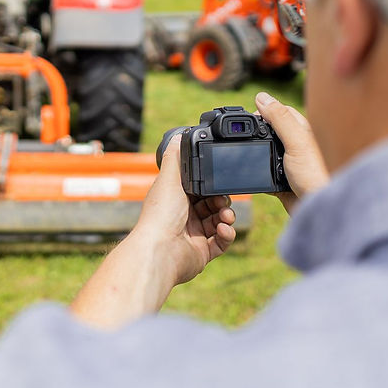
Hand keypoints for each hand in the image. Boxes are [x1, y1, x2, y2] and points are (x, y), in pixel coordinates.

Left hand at [133, 135, 236, 284]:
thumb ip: (176, 157)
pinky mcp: (202, 252)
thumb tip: (178, 136)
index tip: (220, 180)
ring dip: (226, 216)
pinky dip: (227, 234)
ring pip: (219, 222)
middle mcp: (183, 216)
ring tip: (225, 216)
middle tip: (223, 201)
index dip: (210, 184)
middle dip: (222, 201)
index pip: (198, 188)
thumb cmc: (160, 215)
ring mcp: (193, 235)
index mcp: (175, 199)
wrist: (160, 251)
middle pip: (212, 204)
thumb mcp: (168, 179)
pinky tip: (224, 229)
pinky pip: (221, 242)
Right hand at [255, 92, 329, 212]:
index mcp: (303, 131)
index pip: (280, 111)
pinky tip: (251, 175)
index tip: (247, 116)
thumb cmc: (318, 176)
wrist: (321, 211)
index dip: (263, 110)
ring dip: (256, 154)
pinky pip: (264, 174)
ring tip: (244, 154)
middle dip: (256, 132)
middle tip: (241, 136)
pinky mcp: (283, 182)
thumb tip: (261, 97)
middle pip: (270, 131)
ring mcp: (290, 164)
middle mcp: (297, 146)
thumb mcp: (297, 142)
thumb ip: (280, 119)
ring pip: (266, 153)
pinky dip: (256, 174)